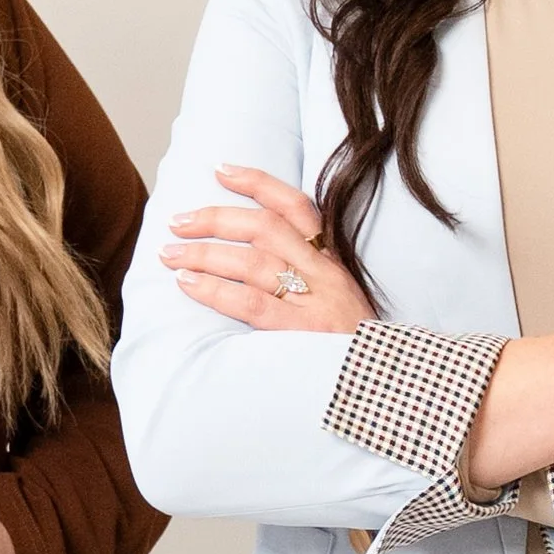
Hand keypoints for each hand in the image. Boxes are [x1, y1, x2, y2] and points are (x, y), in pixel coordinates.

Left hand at [161, 164, 375, 334]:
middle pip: (266, 228)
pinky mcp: (302, 332)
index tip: (220, 171)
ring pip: (253, 262)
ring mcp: (315, 302)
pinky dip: (214, 290)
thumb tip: (251, 262)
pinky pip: (251, 303)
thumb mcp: (338, 303)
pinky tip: (187, 284)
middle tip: (177, 222)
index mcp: (332, 263)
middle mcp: (324, 275)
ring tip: (170, 254)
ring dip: (204, 254)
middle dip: (216, 218)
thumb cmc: (351, 347)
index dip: (258, 183)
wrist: (383, 382)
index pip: (296, 207)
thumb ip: (306, 281)